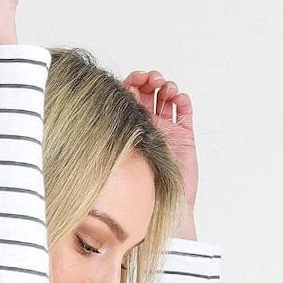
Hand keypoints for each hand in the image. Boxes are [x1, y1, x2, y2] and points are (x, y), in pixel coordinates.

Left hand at [124, 68, 198, 220]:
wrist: (166, 204)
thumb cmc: (143, 187)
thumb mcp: (123, 156)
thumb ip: (116, 136)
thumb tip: (98, 114)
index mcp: (132, 128)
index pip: (131, 97)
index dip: (134, 82)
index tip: (136, 79)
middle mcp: (149, 126)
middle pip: (149, 92)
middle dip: (151, 80)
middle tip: (153, 79)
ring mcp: (167, 129)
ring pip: (167, 98)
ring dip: (167, 86)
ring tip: (166, 89)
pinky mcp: (184, 135)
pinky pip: (184, 111)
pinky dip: (182, 99)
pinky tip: (177, 99)